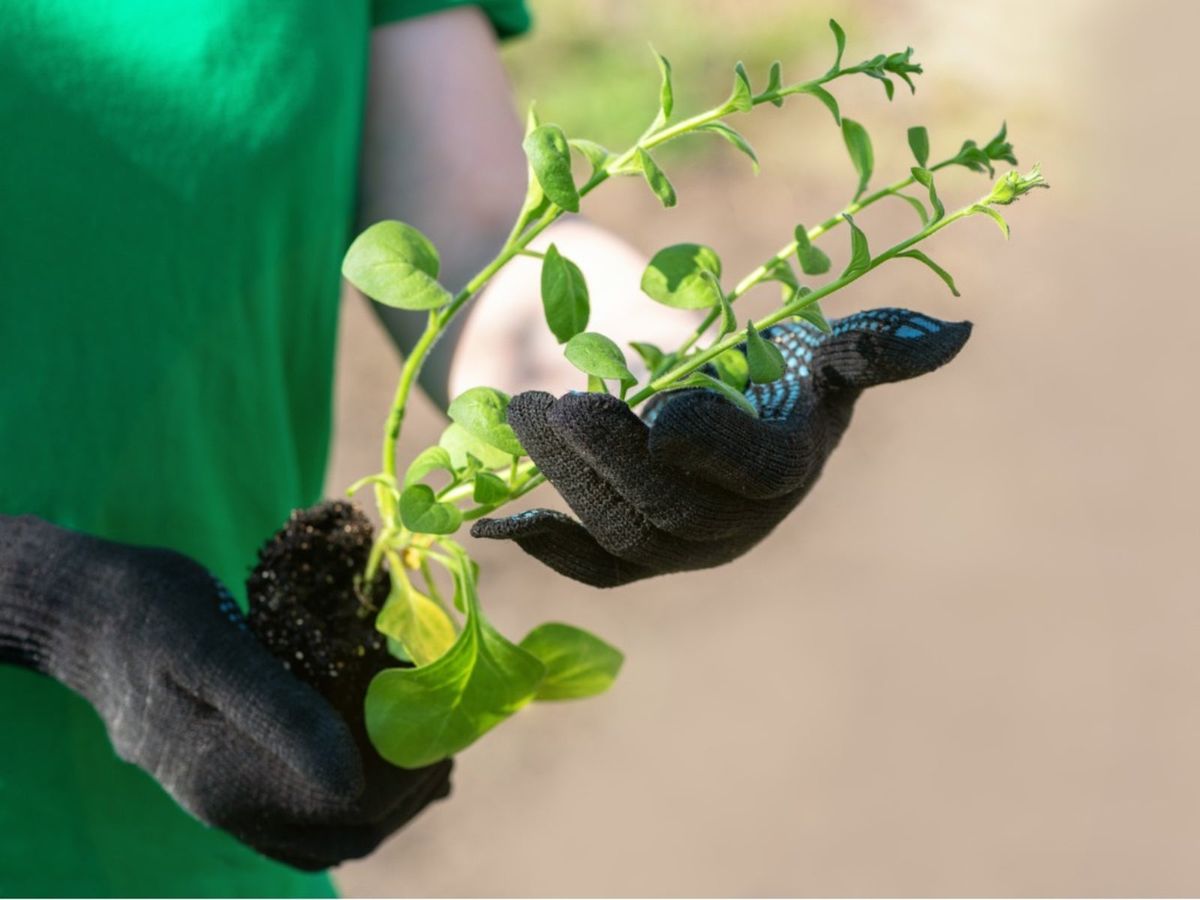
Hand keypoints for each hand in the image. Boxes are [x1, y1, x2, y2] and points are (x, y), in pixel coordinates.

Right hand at [0, 516, 450, 869]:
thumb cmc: (152, 615)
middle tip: (447, 720)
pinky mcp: (233, 778)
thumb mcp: (214, 648)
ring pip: (335, 829)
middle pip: (353, 829)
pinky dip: (357, 789)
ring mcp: (231, 799)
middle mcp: (233, 807)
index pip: (355, 807)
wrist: (90, 615)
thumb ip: (279, 713)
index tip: (446, 710)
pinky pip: (308, 815)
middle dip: (413, 781)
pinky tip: (381, 744)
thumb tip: (353, 783)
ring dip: (392, 791)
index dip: (412, 767)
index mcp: (231, 783)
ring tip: (426, 732)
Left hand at [472, 308, 970, 586]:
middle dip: (611, 459)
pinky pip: (593, 567)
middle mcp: (738, 523)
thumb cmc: (762, 361)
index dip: (710, 444)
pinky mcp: (631, 551)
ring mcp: (682, 546)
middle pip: (673, 510)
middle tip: (559, 405)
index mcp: (785, 467)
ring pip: (622, 535)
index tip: (660, 407)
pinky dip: (547, 547)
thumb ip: (865, 344)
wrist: (702, 391)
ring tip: (524, 416)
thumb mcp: (811, 342)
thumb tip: (953, 335)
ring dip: (566, 482)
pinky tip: (499, 525)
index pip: (755, 471)